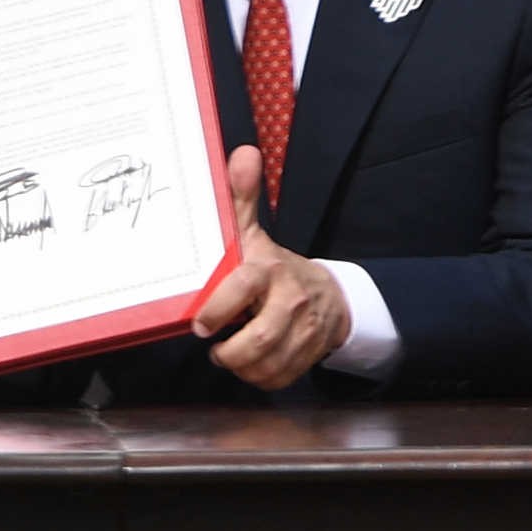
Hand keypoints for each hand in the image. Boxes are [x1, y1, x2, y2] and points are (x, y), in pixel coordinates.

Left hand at [186, 144, 348, 389]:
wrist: (331, 295)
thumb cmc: (275, 267)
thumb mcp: (255, 235)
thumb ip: (241, 199)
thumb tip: (241, 152)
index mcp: (270, 271)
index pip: (242, 289)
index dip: (217, 310)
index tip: (200, 325)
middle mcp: (291, 302)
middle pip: (258, 341)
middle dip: (228, 352)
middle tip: (214, 345)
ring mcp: (306, 331)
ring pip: (267, 365)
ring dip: (241, 367)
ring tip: (230, 353)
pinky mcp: (311, 354)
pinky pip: (278, 379)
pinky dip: (259, 378)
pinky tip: (252, 363)